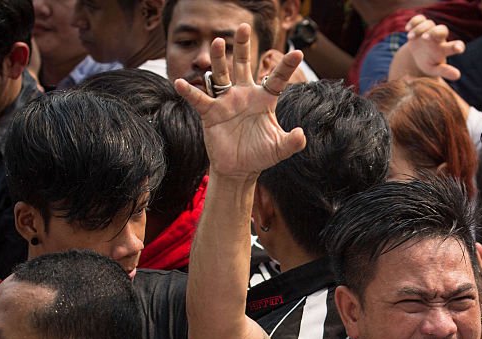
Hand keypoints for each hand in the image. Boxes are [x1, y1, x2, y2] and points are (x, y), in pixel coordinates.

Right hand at [174, 24, 306, 180]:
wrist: (240, 169)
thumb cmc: (260, 155)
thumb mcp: (279, 148)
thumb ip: (292, 142)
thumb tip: (301, 135)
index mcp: (264, 99)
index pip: (276, 79)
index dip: (286, 66)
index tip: (298, 52)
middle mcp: (244, 95)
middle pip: (243, 65)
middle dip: (242, 47)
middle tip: (243, 27)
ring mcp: (226, 101)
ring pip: (221, 75)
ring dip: (218, 59)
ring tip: (217, 42)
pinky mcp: (211, 113)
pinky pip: (199, 99)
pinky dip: (189, 92)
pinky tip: (180, 83)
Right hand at [399, 15, 464, 80]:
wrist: (416, 56)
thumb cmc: (428, 64)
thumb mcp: (435, 69)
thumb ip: (445, 71)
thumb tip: (457, 76)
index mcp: (445, 49)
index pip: (457, 45)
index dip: (457, 46)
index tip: (458, 49)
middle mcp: (440, 38)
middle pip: (442, 29)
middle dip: (435, 32)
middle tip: (425, 38)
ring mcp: (430, 30)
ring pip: (429, 23)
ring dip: (419, 29)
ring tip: (410, 38)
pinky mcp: (421, 25)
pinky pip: (419, 19)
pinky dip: (414, 22)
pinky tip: (408, 29)